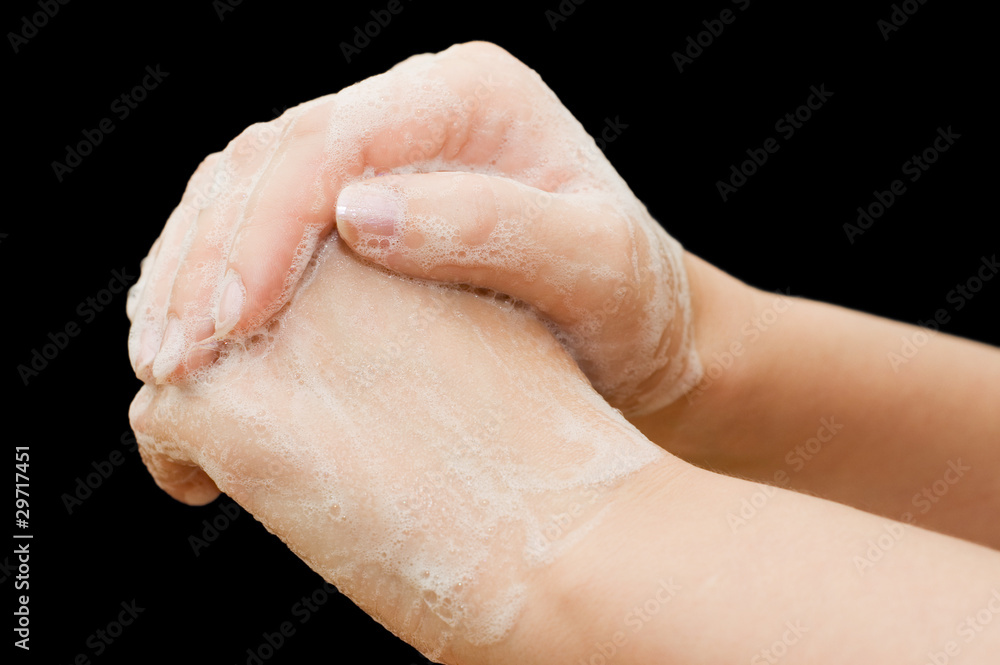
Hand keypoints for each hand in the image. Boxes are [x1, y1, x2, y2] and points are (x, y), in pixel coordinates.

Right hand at [125, 41, 701, 413]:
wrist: (634, 327)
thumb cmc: (629, 301)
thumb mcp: (599, 267)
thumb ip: (497, 230)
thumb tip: (358, 215)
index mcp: (471, 95)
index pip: (336, 145)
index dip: (265, 233)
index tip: (227, 328)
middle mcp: (412, 107)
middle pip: (273, 161)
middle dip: (209, 261)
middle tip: (171, 362)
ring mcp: (377, 151)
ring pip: (246, 186)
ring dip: (190, 270)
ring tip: (162, 362)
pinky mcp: (353, 200)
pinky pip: (257, 220)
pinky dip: (210, 277)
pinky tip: (189, 336)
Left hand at [128, 233, 667, 660]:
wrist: (555, 529)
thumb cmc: (538, 446)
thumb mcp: (481, 327)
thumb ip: (410, 296)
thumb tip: (346, 331)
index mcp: (391, 216)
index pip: (284, 224)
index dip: (259, 275)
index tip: (255, 329)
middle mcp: (319, 253)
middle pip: (216, 272)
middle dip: (206, 323)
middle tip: (213, 379)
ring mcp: (268, 320)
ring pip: (177, 335)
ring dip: (185, 385)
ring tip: (215, 440)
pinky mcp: (224, 397)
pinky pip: (159, 416)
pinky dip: (176, 459)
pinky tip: (205, 489)